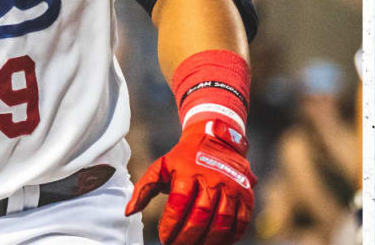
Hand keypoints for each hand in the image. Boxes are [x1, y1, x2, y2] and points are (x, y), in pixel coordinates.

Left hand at [126, 119, 254, 244]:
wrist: (216, 139)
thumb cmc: (184, 158)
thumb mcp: (161, 167)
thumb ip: (144, 189)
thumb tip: (128, 212)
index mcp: (188, 172)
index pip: (179, 204)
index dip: (170, 225)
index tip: (164, 237)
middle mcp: (212, 179)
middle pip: (200, 216)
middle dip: (187, 237)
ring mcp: (231, 187)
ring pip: (222, 222)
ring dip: (208, 241)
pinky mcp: (246, 194)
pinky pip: (241, 221)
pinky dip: (230, 237)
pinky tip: (216, 242)